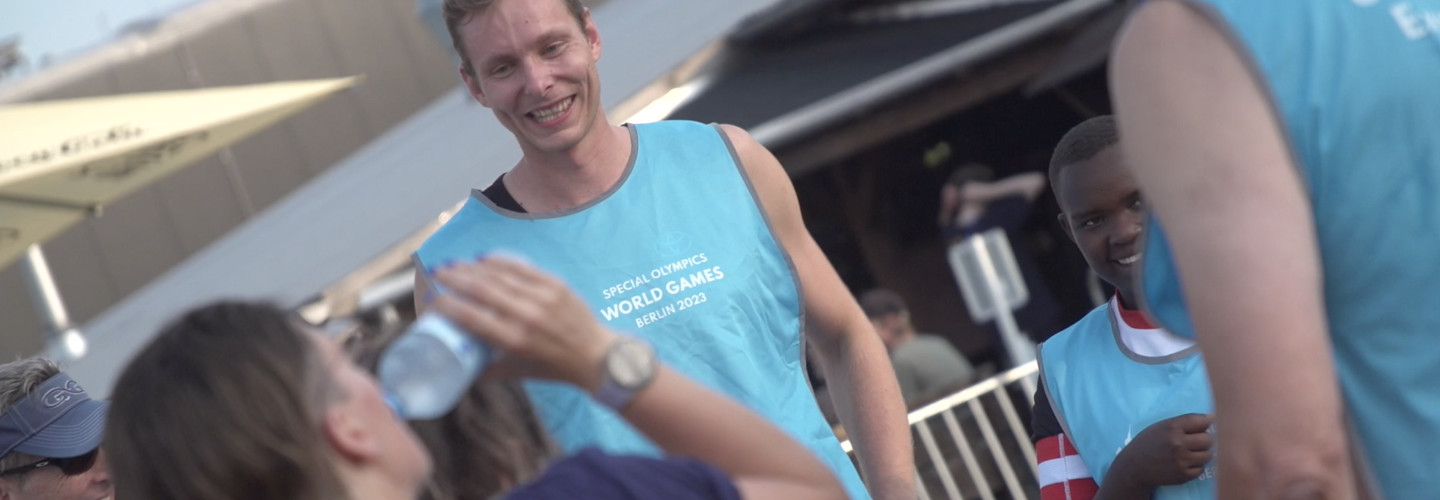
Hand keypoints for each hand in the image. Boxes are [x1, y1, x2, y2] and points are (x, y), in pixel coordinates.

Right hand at [431, 256, 616, 390]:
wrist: (596, 356)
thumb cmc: (554, 367)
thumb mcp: (518, 373)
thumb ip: (488, 370)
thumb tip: (460, 370)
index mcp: (515, 341)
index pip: (472, 317)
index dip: (447, 305)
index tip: (432, 300)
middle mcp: (527, 317)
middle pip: (482, 290)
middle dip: (454, 279)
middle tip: (438, 274)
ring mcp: (543, 298)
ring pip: (499, 275)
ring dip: (472, 268)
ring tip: (454, 265)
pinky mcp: (555, 285)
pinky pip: (522, 268)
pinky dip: (500, 261)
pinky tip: (483, 259)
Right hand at [1110, 413, 1213, 488]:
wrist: (1134, 466)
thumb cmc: (1148, 442)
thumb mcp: (1161, 427)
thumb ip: (1183, 423)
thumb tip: (1211, 419)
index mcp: (1172, 428)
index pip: (1201, 421)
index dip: (1209, 421)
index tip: (1211, 422)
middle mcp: (1178, 443)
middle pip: (1208, 439)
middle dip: (1205, 439)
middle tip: (1198, 441)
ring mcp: (1181, 460)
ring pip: (1208, 455)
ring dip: (1203, 453)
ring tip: (1193, 453)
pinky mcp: (1183, 475)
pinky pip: (1201, 469)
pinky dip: (1196, 466)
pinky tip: (1187, 463)